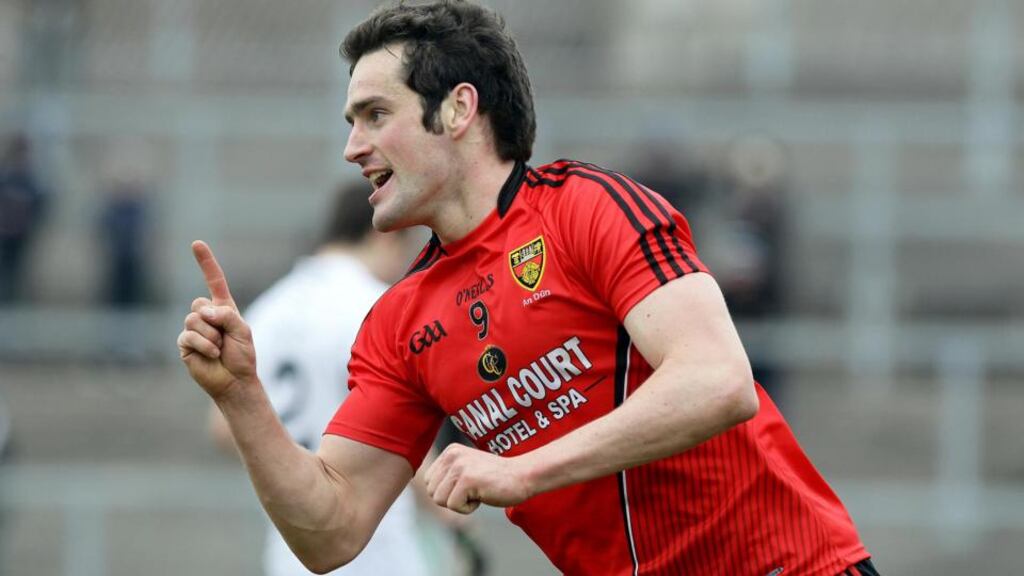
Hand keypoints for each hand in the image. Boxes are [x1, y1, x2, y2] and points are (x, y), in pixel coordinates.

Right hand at [177, 241, 256, 399]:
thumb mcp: (242, 330)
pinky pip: (189, 336)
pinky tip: (211, 355)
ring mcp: (193, 330)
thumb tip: (204, 312)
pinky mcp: (185, 344)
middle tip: (225, 338)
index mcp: (223, 308)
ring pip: (193, 319)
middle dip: (215, 320)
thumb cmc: (242, 356)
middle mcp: (206, 316)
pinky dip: (205, 345)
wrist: (235, 380)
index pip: (214, 281)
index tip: (196, 243)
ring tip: (219, 348)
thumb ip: (227, 315)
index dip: (206, 263)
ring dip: (211, 335)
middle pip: (199, 303)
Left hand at [424, 444, 531, 513]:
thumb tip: (428, 490)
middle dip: (451, 499)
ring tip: (478, 492)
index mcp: (450, 452)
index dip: (447, 492)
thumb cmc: (496, 478)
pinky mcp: (468, 479)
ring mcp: (459, 466)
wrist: (523, 476)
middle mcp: (452, 456)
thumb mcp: (467, 469)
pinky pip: (454, 506)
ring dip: (460, 504)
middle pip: (432, 492)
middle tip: (473, 490)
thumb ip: (448, 475)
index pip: (428, 482)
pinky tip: (483, 496)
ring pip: (440, 500)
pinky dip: (468, 508)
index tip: (467, 485)